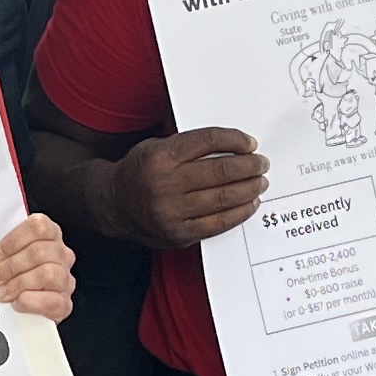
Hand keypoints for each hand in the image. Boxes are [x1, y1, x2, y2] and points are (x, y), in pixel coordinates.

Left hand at [0, 212, 74, 320]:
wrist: (19, 313)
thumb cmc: (11, 279)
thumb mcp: (6, 258)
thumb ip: (1, 250)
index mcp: (49, 236)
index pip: (39, 227)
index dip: (15, 240)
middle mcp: (61, 255)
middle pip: (40, 251)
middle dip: (11, 266)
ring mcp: (65, 280)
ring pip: (48, 273)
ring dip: (19, 284)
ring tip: (1, 292)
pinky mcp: (64, 304)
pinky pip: (51, 300)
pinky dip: (29, 301)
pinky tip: (16, 303)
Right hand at [112, 126, 268, 247]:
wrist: (113, 205)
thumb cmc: (140, 171)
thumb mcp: (157, 146)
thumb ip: (190, 145)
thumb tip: (235, 146)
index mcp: (160, 156)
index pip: (208, 142)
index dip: (235, 140)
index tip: (250, 143)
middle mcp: (165, 185)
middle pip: (221, 171)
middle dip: (249, 166)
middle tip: (262, 163)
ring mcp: (172, 213)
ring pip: (223, 198)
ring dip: (249, 189)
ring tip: (260, 182)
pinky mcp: (179, 234)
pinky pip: (218, 224)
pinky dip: (239, 213)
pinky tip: (249, 203)